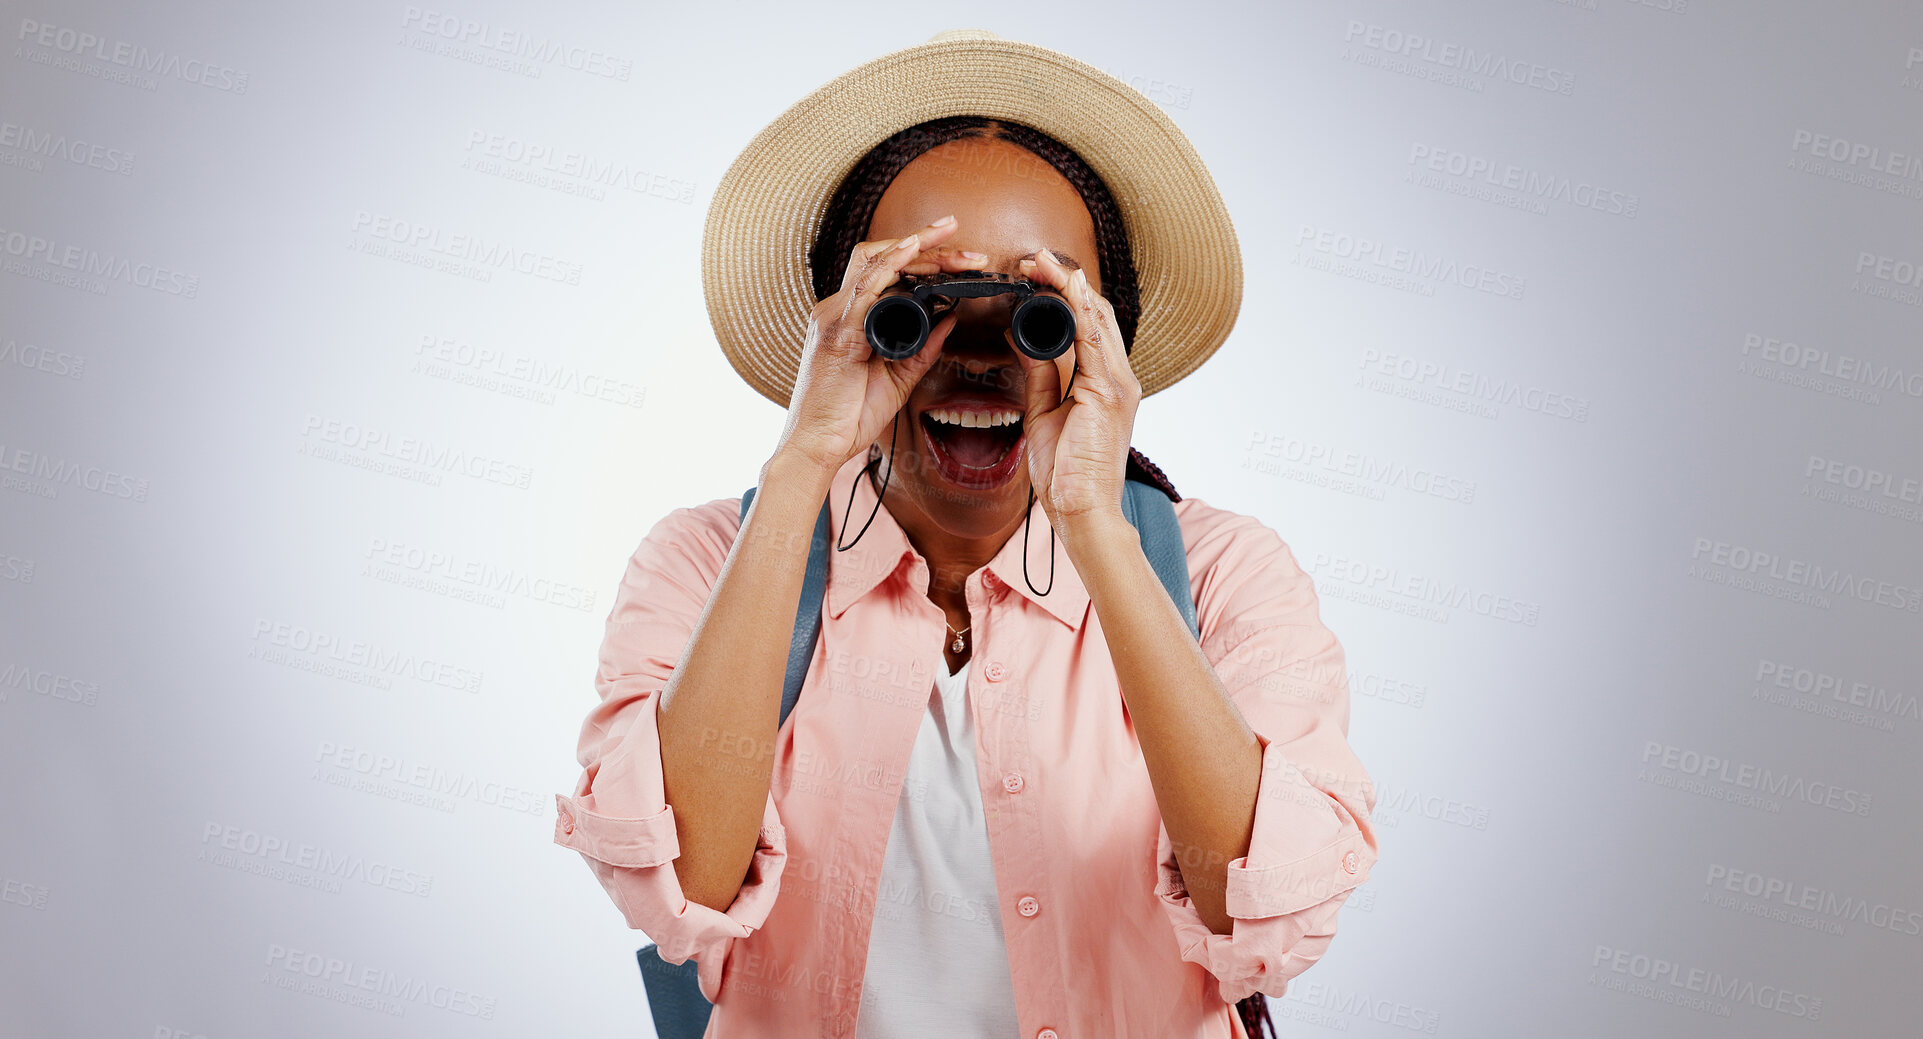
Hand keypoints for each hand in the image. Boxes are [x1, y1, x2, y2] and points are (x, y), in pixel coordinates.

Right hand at [771, 215, 989, 473]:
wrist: (818, 447)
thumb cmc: (848, 417)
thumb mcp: (898, 377)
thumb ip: (924, 348)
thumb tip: (950, 318)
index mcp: (848, 318)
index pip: (881, 269)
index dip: (917, 254)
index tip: (955, 249)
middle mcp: (836, 310)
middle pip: (879, 255)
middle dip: (922, 241)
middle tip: (958, 232)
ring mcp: (833, 318)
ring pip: (874, 263)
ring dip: (917, 248)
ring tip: (950, 237)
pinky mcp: (837, 334)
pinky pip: (865, 288)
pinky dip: (891, 265)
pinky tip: (913, 253)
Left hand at [1014, 250, 1140, 529]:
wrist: (1081, 510)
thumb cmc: (1064, 472)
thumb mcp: (1044, 411)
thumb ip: (1038, 374)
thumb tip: (1017, 338)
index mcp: (1106, 382)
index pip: (1089, 324)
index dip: (1064, 295)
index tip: (1034, 275)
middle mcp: (1119, 377)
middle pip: (1095, 312)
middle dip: (1063, 281)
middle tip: (1031, 258)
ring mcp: (1119, 383)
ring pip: (1096, 317)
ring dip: (1067, 285)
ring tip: (1040, 261)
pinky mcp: (1109, 392)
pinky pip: (1093, 339)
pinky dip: (1077, 308)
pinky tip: (1063, 286)